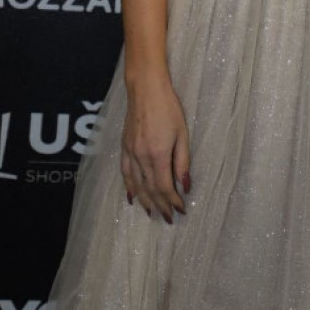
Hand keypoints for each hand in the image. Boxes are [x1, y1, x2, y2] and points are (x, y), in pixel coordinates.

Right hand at [121, 77, 190, 223]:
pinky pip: (125, 173)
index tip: (180, 211)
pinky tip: (133, 197)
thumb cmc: (169, 109)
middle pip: (150, 189)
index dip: (172, 201)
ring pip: (136, 184)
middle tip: (168, 219)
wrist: (146, 90)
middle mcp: (141, 157)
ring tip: (153, 213)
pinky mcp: (124, 147)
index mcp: (158, 154)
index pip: (164, 187)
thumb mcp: (182, 134)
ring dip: (146, 201)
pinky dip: (129, 187)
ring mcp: (130, 153)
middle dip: (160, 206)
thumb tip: (185, 185)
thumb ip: (182, 161)